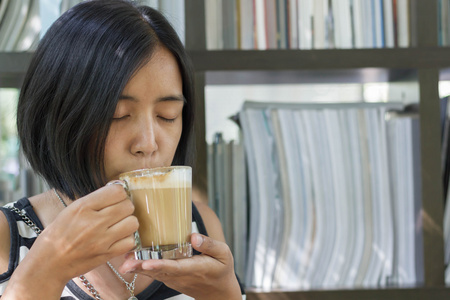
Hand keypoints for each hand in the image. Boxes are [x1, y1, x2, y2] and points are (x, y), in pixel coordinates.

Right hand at [25, 184, 138, 282]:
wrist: (49, 263)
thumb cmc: (58, 235)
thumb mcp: (71, 210)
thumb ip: (94, 201)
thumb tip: (118, 192)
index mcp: (83, 207)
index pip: (117, 191)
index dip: (119, 194)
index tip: (115, 199)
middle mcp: (94, 222)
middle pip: (128, 206)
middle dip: (125, 207)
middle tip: (117, 213)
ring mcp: (102, 239)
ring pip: (133, 222)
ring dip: (128, 223)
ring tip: (118, 225)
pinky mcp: (106, 254)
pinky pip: (130, 241)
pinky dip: (127, 239)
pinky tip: (118, 238)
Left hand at [119, 233, 241, 299]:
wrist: (219, 293)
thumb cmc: (221, 270)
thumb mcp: (224, 254)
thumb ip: (209, 245)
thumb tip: (193, 236)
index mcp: (196, 269)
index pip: (175, 268)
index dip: (160, 265)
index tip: (147, 263)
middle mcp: (182, 276)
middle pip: (159, 272)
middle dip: (141, 267)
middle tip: (126, 263)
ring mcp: (175, 279)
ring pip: (154, 273)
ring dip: (138, 268)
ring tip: (125, 260)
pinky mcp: (170, 279)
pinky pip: (155, 273)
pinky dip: (143, 268)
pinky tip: (132, 259)